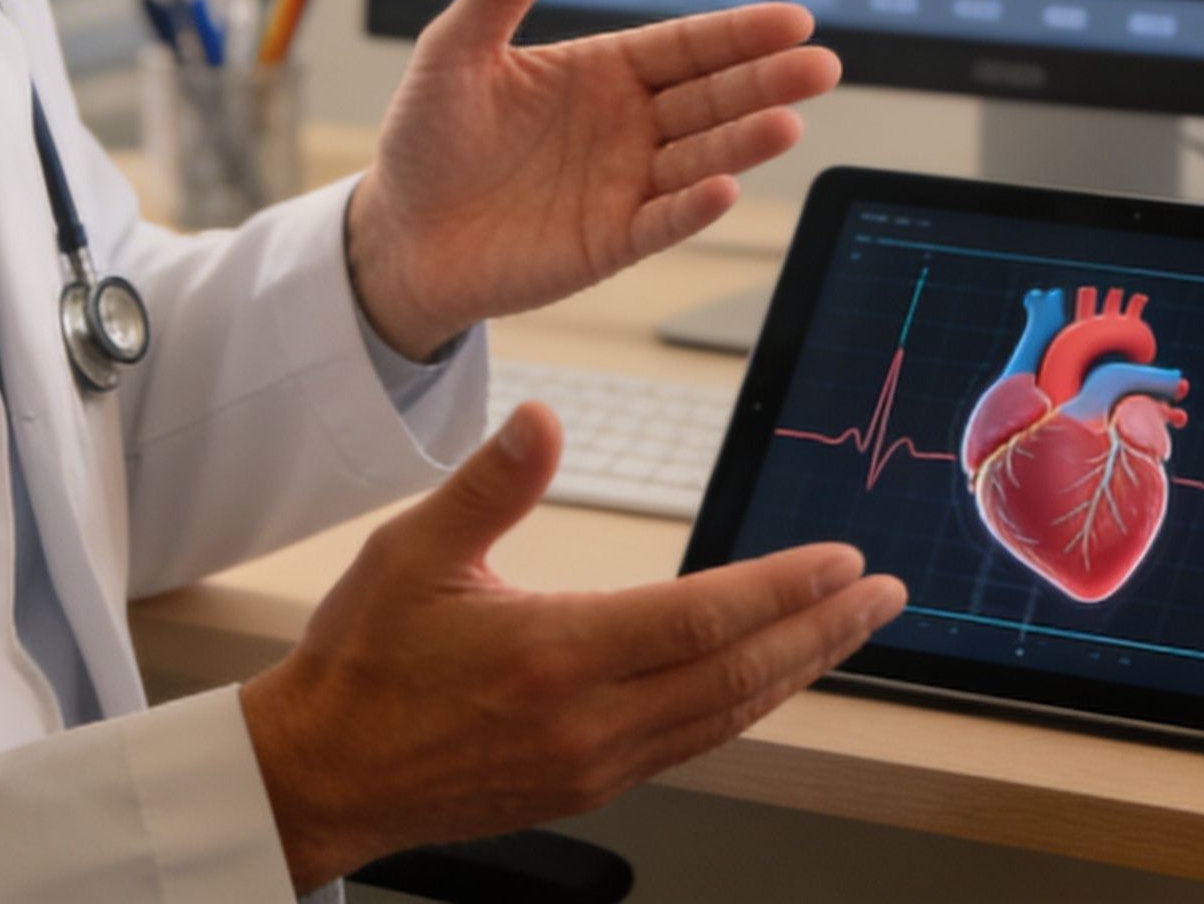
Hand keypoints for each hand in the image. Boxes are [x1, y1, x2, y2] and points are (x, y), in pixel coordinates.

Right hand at [239, 402, 906, 888]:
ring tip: (848, 632)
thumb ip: (491, 484)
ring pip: (725, 718)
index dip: (784, 588)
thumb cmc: (361, 663)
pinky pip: (693, 744)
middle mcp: (587, 721)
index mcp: (553, 654)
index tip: (842, 560)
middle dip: (824, 632)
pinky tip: (768, 680)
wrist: (320, 774)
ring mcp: (592, 763)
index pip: (703, 617)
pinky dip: (745, 707)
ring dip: (798, 672)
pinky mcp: (587, 785)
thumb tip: (545, 419)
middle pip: (739, 675)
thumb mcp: (411, 552)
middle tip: (883, 596)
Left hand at [347, 0, 836, 354]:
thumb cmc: (428, 137)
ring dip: (743, 142)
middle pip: (711, 97)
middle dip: (766, 81)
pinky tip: (724, 188)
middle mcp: (628, 125)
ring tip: (788, 122)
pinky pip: (660, 221)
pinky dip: (692, 207)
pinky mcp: (610, 242)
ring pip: (699, 157)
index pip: (685, 46)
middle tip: (820, 65)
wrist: (400, 233)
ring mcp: (625, 184)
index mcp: (603, 71)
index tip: (793, 19)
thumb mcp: (453, 52)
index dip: (737, 33)